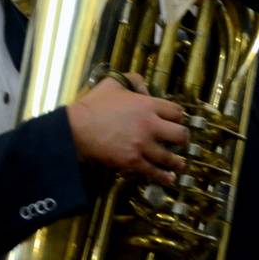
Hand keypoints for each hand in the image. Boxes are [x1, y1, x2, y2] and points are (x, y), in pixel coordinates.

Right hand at [67, 74, 188, 184]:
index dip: (179, 117)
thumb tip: (146, 89)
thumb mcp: (114, 83)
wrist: (76, 129)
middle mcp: (150, 125)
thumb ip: (133, 80)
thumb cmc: (93, 105)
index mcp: (148, 105)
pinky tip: (169, 179)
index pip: (176, 112)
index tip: (177, 121)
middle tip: (181, 142)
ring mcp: (142, 145)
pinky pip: (153, 171)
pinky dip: (163, 177)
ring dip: (177, 162)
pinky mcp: (132, 161)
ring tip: (179, 164)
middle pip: (180, 134)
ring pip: (170, 157)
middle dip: (182, 139)